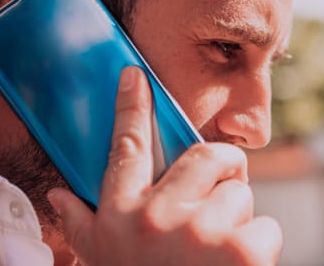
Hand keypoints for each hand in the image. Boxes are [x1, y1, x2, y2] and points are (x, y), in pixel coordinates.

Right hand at [47, 66, 281, 264]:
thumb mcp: (101, 259)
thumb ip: (80, 224)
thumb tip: (57, 196)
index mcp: (122, 216)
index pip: (124, 147)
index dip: (131, 107)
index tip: (135, 76)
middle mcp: (158, 217)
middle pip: (208, 156)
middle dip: (222, 172)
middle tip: (219, 194)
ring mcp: (203, 231)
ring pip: (241, 192)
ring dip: (237, 219)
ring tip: (218, 250)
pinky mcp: (245, 250)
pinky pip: (266, 224)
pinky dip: (259, 245)